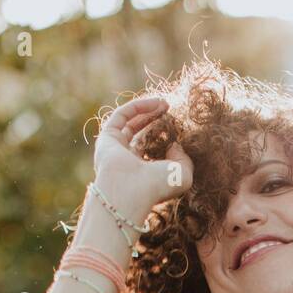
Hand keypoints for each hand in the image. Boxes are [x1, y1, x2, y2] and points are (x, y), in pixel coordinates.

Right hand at [92, 94, 192, 220]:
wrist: (131, 190)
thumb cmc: (157, 187)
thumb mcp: (182, 175)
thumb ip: (184, 160)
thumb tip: (175, 145)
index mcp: (143, 174)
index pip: (152, 151)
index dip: (165, 137)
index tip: (178, 127)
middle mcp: (126, 162)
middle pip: (140, 134)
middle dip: (155, 121)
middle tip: (169, 110)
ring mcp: (115, 149)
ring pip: (130, 123)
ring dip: (147, 111)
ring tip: (165, 104)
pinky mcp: (107, 137)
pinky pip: (122, 115)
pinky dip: (139, 107)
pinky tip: (156, 103)